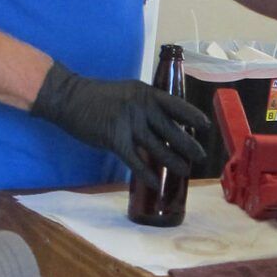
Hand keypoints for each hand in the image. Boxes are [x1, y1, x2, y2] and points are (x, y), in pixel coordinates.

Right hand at [31, 62, 210, 188]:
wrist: (69, 97)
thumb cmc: (99, 96)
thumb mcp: (128, 92)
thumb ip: (146, 105)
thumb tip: (166, 122)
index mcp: (146, 93)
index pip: (176, 105)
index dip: (193, 117)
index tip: (207, 127)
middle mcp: (141, 107)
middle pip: (171, 130)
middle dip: (188, 145)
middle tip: (201, 157)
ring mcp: (128, 123)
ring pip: (157, 147)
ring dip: (173, 162)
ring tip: (186, 171)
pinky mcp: (114, 139)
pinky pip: (135, 161)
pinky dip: (146, 174)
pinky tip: (156, 184)